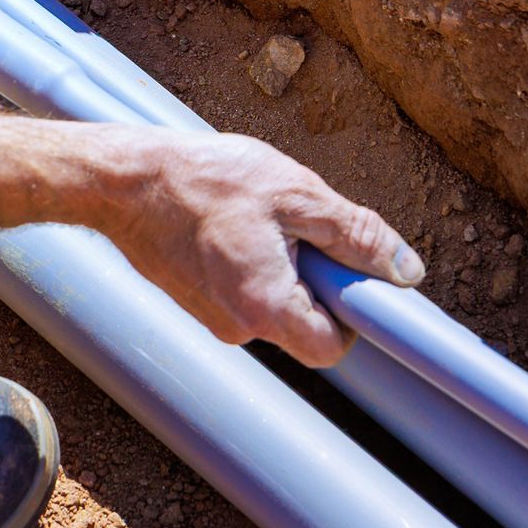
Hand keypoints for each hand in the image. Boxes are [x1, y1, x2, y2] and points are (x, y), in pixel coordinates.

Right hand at [106, 132, 424, 367]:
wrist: (123, 181)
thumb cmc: (205, 180)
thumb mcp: (295, 194)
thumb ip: (356, 235)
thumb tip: (405, 271)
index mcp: (267, 308)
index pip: (334, 347)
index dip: (353, 311)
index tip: (350, 269)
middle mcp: (238, 328)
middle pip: (304, 323)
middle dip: (314, 277)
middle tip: (296, 223)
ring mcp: (213, 318)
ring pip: (274, 303)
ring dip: (282, 264)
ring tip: (256, 214)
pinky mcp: (195, 302)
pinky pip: (243, 292)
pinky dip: (251, 262)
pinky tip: (232, 220)